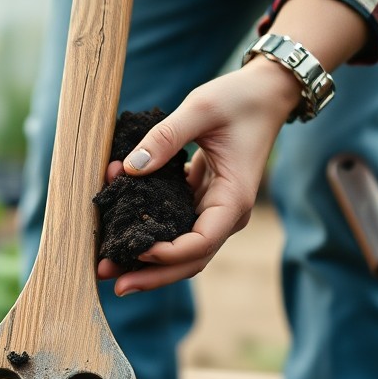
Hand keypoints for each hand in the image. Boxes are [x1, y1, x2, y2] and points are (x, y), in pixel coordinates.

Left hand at [97, 58, 301, 295]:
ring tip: (111, 268)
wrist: (266, 94)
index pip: (201, 243)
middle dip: (153, 275)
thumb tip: (129, 169)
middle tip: (116, 284)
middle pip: (190, 260)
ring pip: (182, 252)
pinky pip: (175, 230)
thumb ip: (164, 137)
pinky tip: (122, 235)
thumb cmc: (240, 100)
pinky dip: (151, 236)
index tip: (137, 248)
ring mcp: (214, 211)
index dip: (169, 253)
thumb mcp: (201, 108)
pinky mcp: (201, 203)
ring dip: (148, 263)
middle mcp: (226, 214)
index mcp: (234, 199)